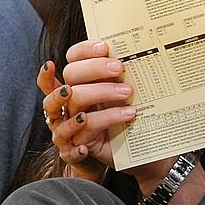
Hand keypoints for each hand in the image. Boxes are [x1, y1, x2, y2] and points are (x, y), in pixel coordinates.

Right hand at [38, 40, 134, 179]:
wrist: (123, 157)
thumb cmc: (119, 121)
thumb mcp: (119, 96)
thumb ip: (119, 78)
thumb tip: (137, 53)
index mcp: (76, 86)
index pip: (71, 61)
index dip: (83, 52)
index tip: (104, 48)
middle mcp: (67, 104)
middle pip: (70, 79)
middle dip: (95, 71)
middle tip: (120, 69)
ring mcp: (67, 126)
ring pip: (74, 106)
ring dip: (100, 95)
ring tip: (126, 96)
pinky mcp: (75, 148)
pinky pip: (76, 140)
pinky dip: (90, 132)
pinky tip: (100, 134)